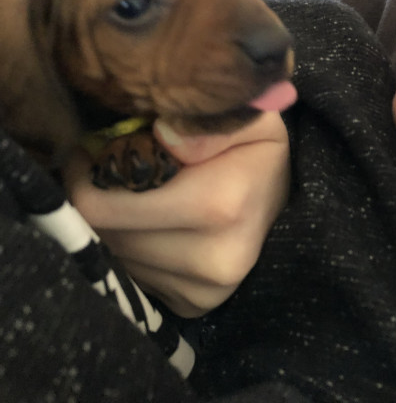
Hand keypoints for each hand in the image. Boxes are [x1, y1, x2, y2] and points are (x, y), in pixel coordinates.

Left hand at [65, 111, 289, 317]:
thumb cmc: (258, 152)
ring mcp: (203, 290)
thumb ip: (208, 120)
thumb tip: (162, 137)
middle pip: (105, 235)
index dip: (82, 179)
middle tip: (106, 169)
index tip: (88, 153)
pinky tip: (151, 224)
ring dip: (115, 225)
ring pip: (117, 258)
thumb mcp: (249, 117)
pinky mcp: (195, 305)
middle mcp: (210, 259)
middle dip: (96, 199)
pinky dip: (134, 248)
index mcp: (216, 205)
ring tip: (133, 194)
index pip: (104, 208)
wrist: (286, 203)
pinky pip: (135, 276)